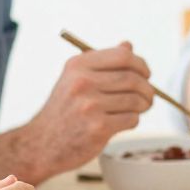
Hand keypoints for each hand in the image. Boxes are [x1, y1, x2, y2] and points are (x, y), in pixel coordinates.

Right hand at [28, 43, 154, 170]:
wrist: (41, 144)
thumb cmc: (63, 110)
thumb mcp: (74, 79)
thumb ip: (102, 63)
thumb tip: (128, 45)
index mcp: (78, 65)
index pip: (123, 56)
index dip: (141, 65)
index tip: (146, 74)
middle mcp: (82, 82)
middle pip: (133, 79)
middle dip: (147, 88)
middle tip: (149, 96)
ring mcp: (89, 106)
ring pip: (135, 100)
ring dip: (144, 105)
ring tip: (140, 108)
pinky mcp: (98, 128)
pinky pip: (131, 119)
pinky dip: (134, 120)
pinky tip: (125, 122)